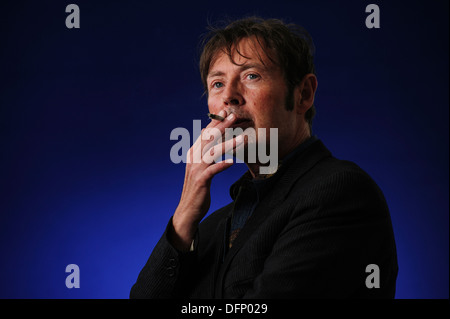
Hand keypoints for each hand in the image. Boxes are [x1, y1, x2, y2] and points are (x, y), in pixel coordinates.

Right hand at [170, 110, 242, 250]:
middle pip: (209, 139)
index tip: (226, 112)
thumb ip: (205, 153)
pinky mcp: (201, 181)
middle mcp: (194, 158)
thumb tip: (212, 137)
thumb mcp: (201, 167)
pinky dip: (222, 165)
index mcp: (194, 153)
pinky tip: (232, 162)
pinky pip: (212, 170)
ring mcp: (196, 169)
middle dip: (222, 126)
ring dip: (228, 144)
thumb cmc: (198, 188)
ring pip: (213, 152)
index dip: (216, 123)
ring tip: (242, 138)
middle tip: (234, 116)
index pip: (205, 134)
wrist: (188, 209)